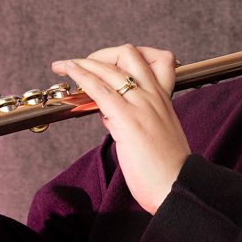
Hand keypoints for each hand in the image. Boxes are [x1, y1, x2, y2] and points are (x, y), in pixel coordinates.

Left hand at [52, 45, 189, 213]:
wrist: (177, 187)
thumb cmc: (166, 170)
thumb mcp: (154, 135)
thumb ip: (132, 119)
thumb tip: (109, 114)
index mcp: (164, 99)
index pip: (156, 59)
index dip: (129, 59)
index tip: (110, 68)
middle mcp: (154, 96)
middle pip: (130, 54)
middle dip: (103, 54)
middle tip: (84, 65)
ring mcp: (142, 105)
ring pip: (110, 68)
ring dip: (83, 62)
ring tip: (64, 65)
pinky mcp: (128, 119)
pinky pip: (100, 89)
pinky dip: (81, 75)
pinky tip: (70, 71)